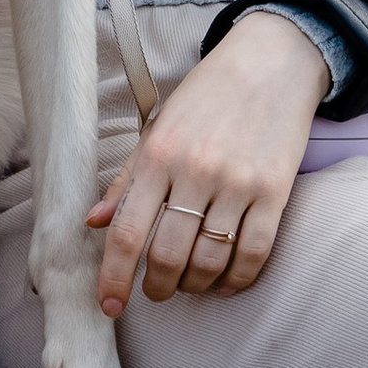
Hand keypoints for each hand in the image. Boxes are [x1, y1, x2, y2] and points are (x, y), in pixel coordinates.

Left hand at [88, 10, 330, 315]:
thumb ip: (127, 179)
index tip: (110, 306)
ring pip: (210, 261)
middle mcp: (196, 171)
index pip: (127, 232)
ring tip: (190, 282)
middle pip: (168, 256)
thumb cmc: (208, 95)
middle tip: (156, 291)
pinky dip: (237, 280)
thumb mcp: (158, 127)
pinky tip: (226, 282)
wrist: (272, 61)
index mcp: (159, 155)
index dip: (114, 277)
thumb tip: (93, 223)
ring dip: (195, 285)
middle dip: (157, 287)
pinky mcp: (275, 191)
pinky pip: (254, 253)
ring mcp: (238, 183)